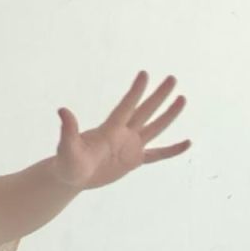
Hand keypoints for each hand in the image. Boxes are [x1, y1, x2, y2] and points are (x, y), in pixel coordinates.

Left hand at [51, 71, 190, 190]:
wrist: (71, 177)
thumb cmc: (67, 162)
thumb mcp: (67, 147)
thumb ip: (68, 130)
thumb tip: (62, 110)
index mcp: (109, 130)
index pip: (126, 106)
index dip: (135, 91)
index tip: (144, 74)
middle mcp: (123, 134)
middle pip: (145, 111)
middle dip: (159, 95)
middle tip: (172, 78)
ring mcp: (130, 146)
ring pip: (154, 127)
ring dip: (169, 114)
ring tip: (182, 98)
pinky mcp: (134, 160)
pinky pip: (158, 154)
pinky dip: (172, 150)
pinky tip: (187, 142)